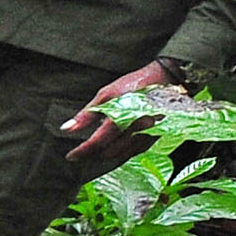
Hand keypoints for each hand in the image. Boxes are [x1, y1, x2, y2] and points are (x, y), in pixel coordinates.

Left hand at [62, 61, 176, 168]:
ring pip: (122, 155)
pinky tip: (113, 149)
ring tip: (93, 152)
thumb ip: (87, 114)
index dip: (82, 151)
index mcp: (123, 117)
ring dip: (106, 156)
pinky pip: (134, 152)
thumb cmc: (136, 84)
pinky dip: (121, 153)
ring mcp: (148, 135)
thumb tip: (67, 128)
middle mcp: (137, 129)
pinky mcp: (155, 137)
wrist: (168, 79)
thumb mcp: (107, 94)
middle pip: (109, 152)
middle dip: (92, 155)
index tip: (71, 156)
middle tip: (80, 154)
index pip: (98, 142)